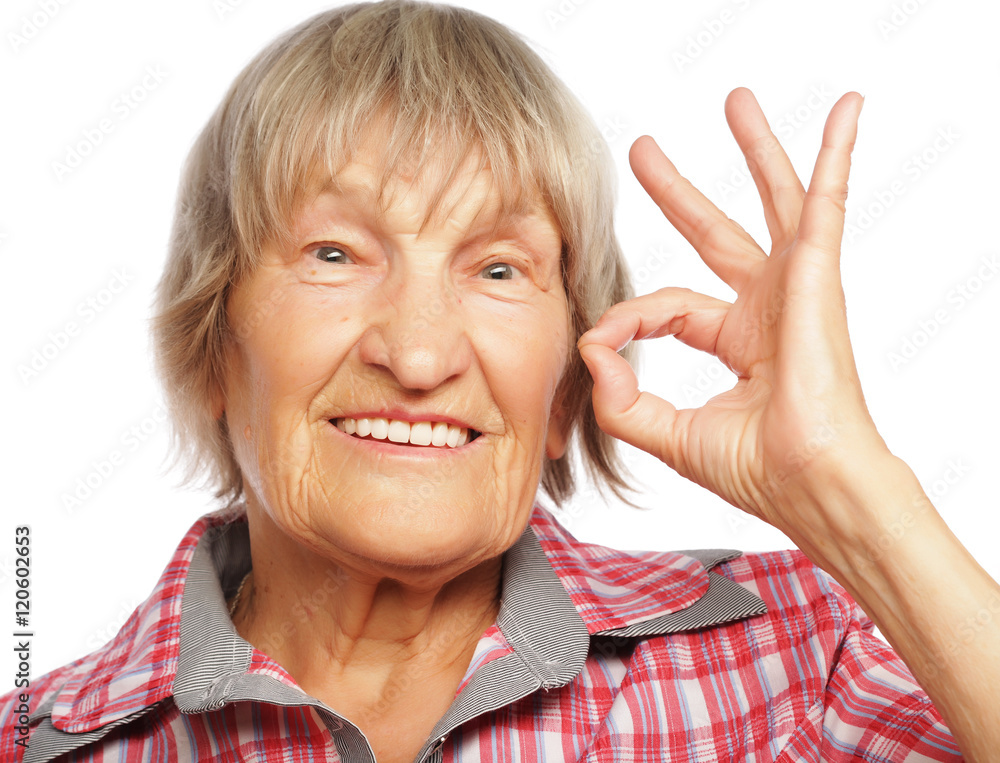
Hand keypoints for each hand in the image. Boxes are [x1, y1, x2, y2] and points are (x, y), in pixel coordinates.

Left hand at [578, 88, 888, 543]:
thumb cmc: (758, 470)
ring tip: (736, 101)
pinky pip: (827, 201)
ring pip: (774, 201)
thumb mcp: (666, 432)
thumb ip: (620, 399)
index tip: (602, 340)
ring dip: (757, 150)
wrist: (810, 486)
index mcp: (737, 342)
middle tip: (643, 153)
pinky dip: (837, 154)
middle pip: (717, 235)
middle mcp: (767, 308)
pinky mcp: (816, 275)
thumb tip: (592, 352)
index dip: (629, 318)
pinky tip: (847, 111)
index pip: (669, 308)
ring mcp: (796, 288)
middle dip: (679, 194)